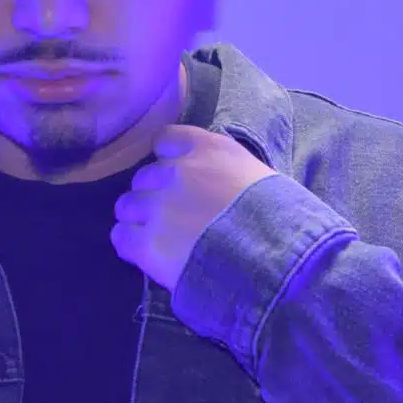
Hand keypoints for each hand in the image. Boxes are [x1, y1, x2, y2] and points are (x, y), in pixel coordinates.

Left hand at [110, 124, 276, 293]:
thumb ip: (228, 171)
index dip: (168, 158)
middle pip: (144, 176)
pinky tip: (146, 254)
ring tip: (158, 237)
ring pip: (126, 204)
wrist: (277, 263)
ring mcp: (158, 206)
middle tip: (173, 217)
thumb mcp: (261, 177)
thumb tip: (217, 183)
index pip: (165, 138)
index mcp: (208, 149)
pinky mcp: (146, 244)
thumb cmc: (282, 222)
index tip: (177, 175)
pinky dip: (129, 244)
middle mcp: (177, 171)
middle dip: (154, 194)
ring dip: (138, 218)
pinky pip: (120, 236)